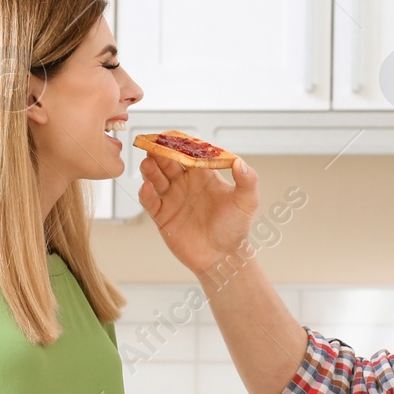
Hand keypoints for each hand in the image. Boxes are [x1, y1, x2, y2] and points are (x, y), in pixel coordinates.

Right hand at [138, 154, 259, 277]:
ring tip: (148, 164)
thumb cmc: (236, 228)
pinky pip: (149, 201)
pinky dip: (145, 193)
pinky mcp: (162, 216)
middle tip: (153, 146)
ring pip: (155, 178)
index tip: (171, 136)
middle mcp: (185, 183)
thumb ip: (247, 180)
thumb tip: (239, 162)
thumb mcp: (247, 201)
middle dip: (159, 153)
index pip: (188, 153)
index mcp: (203, 175)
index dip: (179, 144)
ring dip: (150, 169)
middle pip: (167, 162)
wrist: (223, 257)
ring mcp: (172, 198)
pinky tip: (147, 187)